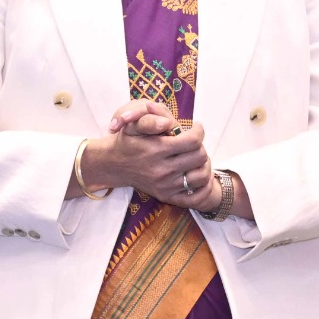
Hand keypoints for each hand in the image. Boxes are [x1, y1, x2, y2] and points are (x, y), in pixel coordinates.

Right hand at [77, 104, 211, 203]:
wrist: (114, 165)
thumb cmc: (128, 142)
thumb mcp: (133, 125)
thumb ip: (150, 120)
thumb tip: (168, 122)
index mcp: (156, 150)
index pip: (193, 141)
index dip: (199, 131)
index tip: (196, 127)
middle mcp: (162, 171)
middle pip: (200, 157)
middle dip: (200, 146)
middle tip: (193, 142)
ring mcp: (165, 186)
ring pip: (202, 176)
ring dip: (204, 164)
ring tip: (196, 157)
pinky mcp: (167, 197)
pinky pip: (196, 198)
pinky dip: (204, 187)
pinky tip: (198, 174)